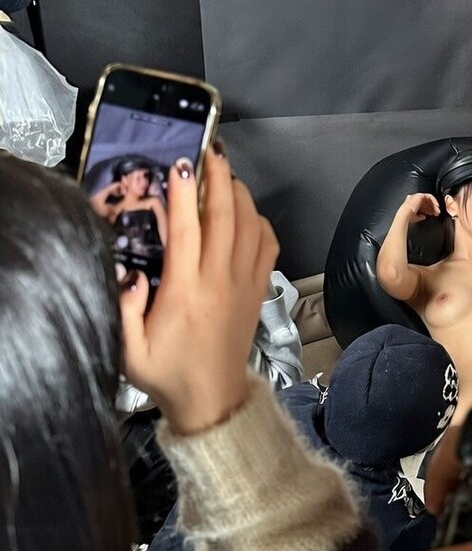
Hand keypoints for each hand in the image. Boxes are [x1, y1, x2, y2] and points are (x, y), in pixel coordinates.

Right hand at [120, 147, 277, 434]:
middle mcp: (220, 281)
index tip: (180, 164)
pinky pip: (268, 246)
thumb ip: (124, 310)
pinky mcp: (258, 291)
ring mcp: (244, 284)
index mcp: (187, 292)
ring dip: (241, 194)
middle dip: (219, 178)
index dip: (185, 194)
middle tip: (209, 150)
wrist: (212, 400)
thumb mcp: (129, 350)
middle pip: (226, 217)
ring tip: (225, 173)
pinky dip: (261, 221)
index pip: (189, 231)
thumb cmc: (168, 373)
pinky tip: (247, 212)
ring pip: (252, 226)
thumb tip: (128, 272)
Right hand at [401, 192, 439, 223]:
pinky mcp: (420, 195)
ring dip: (434, 205)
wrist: (406, 214)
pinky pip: (429, 196)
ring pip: (428, 199)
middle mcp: (414, 199)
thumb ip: (420, 216)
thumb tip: (424, 216)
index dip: (428, 210)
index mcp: (412, 204)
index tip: (432, 214)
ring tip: (437, 211)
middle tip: (437, 213)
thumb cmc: (408, 216)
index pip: (422, 206)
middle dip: (432, 208)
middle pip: (426, 203)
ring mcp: (417, 197)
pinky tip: (436, 206)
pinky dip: (434, 200)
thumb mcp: (415, 217)